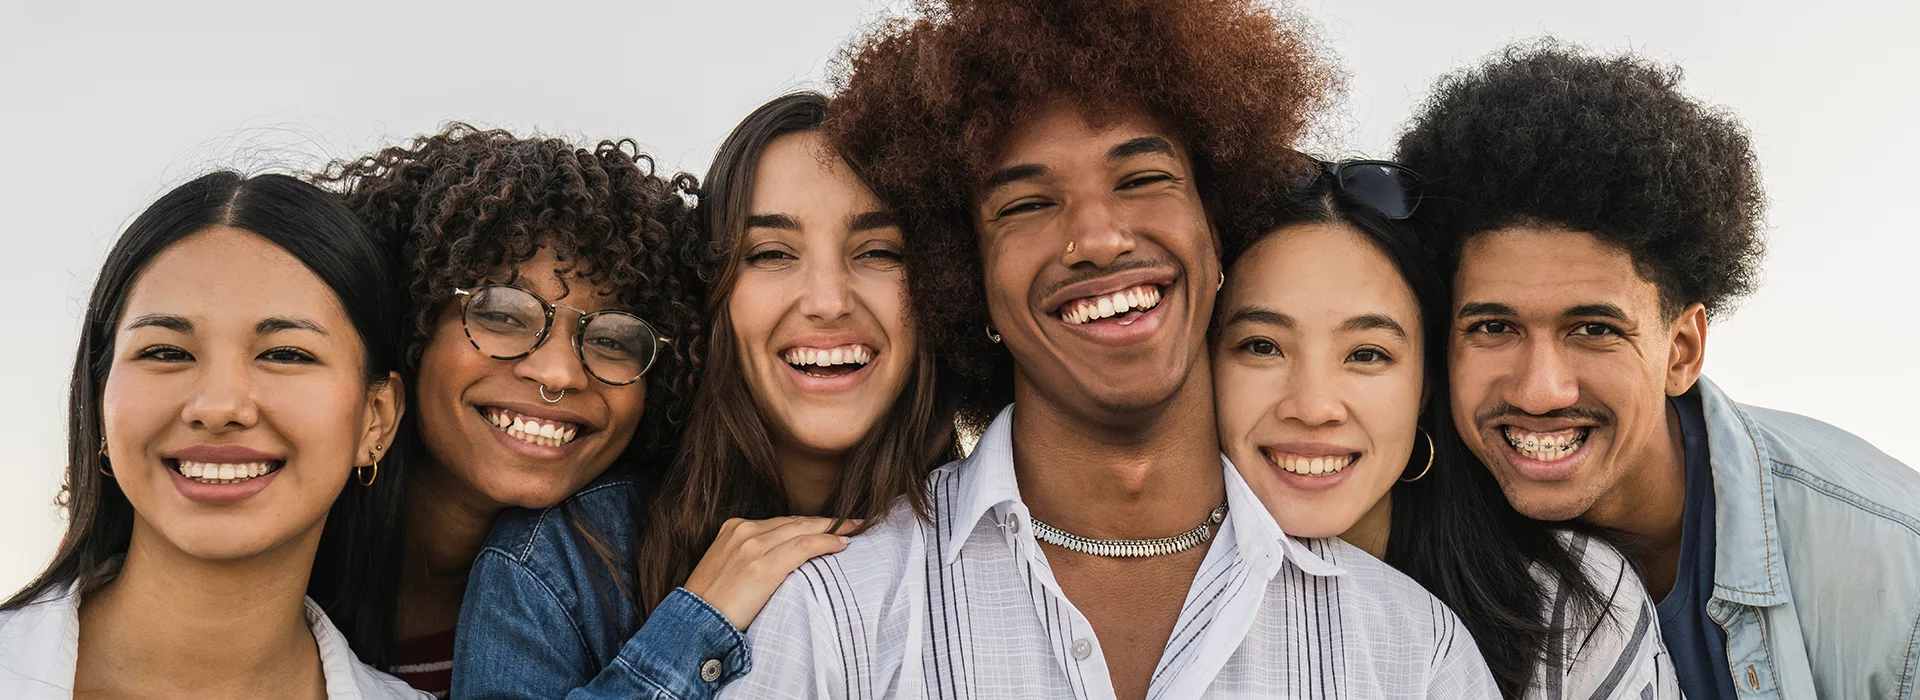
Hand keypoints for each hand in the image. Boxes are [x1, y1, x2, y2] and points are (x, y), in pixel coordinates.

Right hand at [682, 516, 859, 629]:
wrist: (693, 623)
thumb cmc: (712, 604)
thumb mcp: (728, 567)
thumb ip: (751, 556)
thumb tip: (783, 560)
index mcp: (733, 528)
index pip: (780, 522)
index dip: (808, 523)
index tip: (827, 525)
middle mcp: (744, 531)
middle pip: (794, 521)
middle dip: (825, 522)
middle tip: (851, 523)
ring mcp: (753, 547)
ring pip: (803, 529)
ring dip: (832, 530)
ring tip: (853, 530)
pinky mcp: (763, 566)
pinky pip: (804, 546)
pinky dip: (826, 543)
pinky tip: (842, 545)